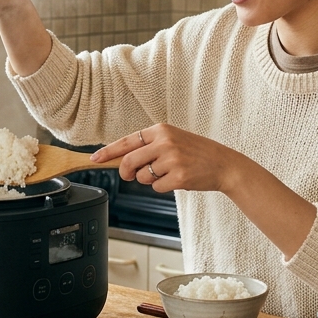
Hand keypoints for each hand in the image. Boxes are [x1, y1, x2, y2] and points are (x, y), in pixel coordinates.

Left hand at [90, 123, 252, 193]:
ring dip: (150, 180)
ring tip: (168, 173)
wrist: (223, 163)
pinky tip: (177, 179)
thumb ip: (149, 147)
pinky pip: (156, 187)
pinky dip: (163, 187)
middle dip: (126, 172)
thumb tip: (121, 160)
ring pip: (142, 177)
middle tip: (131, 175)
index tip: (95, 158)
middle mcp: (164, 142)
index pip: (127, 141)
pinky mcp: (178, 177)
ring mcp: (172, 160)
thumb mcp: (172, 140)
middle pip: (129, 161)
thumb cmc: (196, 152)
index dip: (108, 151)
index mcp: (161, 130)